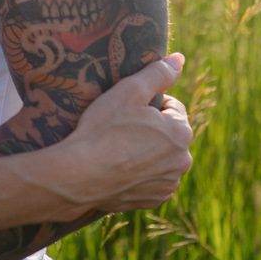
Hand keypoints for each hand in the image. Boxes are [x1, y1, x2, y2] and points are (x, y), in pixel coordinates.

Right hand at [62, 53, 193, 212]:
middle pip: (168, 135)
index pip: (173, 108)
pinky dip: (139, 174)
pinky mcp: (152, 201)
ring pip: (160, 158)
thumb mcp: (129, 91)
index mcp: (181, 133)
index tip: (126, 109)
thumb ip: (158, 73)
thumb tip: (180, 58)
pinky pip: (151, 180)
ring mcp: (167, 184)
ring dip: (146, 152)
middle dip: (151, 129)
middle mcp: (182, 161)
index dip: (148, 104)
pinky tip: (118, 167)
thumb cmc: (102, 129)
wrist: (78, 175)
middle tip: (120, 127)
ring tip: (117, 148)